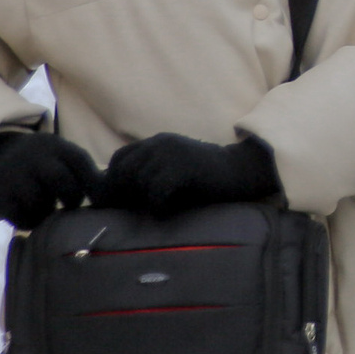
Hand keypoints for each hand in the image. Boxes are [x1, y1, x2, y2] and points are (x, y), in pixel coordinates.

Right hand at [0, 130, 103, 228]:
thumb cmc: (45, 163)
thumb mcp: (64, 158)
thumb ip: (88, 173)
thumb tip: (110, 197)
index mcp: (56, 146)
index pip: (81, 161)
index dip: (94, 184)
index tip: (100, 200)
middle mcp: (33, 157)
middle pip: (60, 180)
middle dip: (71, 197)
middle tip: (71, 206)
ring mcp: (13, 175)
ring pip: (38, 202)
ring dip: (48, 212)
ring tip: (49, 209)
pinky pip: (20, 216)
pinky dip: (30, 222)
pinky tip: (33, 216)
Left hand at [98, 133, 281, 218]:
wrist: (240, 170)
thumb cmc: (207, 175)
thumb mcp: (175, 167)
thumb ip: (152, 172)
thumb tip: (122, 196)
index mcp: (158, 142)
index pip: (120, 157)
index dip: (114, 179)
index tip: (121, 198)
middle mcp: (161, 143)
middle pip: (125, 170)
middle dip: (125, 193)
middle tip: (135, 210)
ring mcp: (172, 154)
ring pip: (140, 182)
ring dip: (145, 201)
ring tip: (157, 210)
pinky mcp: (184, 167)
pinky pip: (157, 191)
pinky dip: (159, 206)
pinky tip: (167, 211)